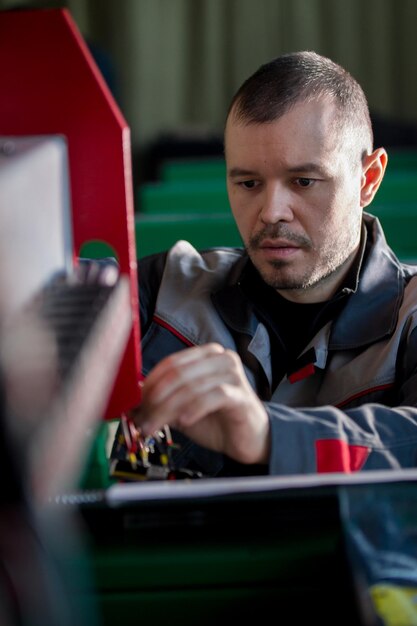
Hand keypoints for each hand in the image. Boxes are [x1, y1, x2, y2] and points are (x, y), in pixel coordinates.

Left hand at [129, 343, 270, 464]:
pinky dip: (194, 409)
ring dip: (167, 409)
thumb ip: (162, 403)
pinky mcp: (241, 394)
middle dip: (155, 399)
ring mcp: (233, 374)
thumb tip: (132, 405)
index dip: (150, 385)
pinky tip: (184, 421)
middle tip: (141, 420)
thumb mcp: (183, 409)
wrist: (249, 439)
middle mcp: (220, 359)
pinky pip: (212, 396)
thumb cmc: (218, 420)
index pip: (170, 364)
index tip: (135, 405)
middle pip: (178, 374)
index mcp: (205, 355)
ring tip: (154, 427)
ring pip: (191, 387)